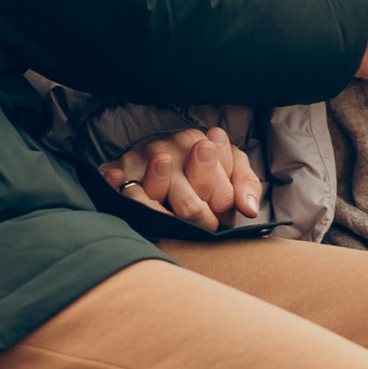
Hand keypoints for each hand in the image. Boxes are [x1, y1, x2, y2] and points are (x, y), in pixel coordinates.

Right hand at [100, 126, 263, 228]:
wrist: (157, 149)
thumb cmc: (200, 167)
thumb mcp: (231, 168)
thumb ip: (246, 185)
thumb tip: (248, 210)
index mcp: (202, 144)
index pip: (222, 198)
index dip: (223, 216)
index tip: (218, 214)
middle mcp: (171, 148)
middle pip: (191, 208)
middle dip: (200, 224)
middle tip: (201, 223)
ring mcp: (143, 159)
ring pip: (157, 204)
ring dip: (169, 221)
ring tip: (176, 220)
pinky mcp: (118, 171)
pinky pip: (124, 194)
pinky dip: (124, 193)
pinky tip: (130, 191)